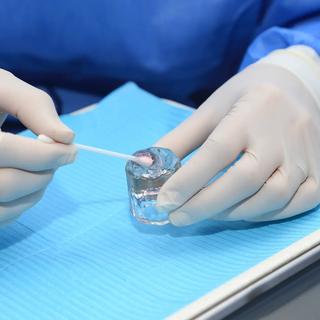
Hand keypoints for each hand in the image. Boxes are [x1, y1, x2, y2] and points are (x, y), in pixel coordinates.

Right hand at [0, 69, 76, 224]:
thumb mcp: (2, 87)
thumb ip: (33, 106)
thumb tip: (67, 137)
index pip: (3, 150)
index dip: (44, 154)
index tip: (72, 150)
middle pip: (4, 185)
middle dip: (43, 174)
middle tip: (61, 159)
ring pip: (1, 209)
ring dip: (36, 193)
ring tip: (45, 171)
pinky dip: (20, 206)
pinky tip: (27, 185)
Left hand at [156, 48, 319, 225]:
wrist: (297, 85)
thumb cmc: (247, 96)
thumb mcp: (211, 108)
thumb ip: (181, 138)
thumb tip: (150, 164)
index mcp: (250, 112)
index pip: (217, 152)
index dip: (188, 180)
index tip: (164, 201)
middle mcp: (282, 135)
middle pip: (244, 180)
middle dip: (205, 205)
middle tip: (178, 217)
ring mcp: (305, 155)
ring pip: (272, 197)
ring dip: (234, 213)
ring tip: (206, 213)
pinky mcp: (319, 170)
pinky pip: (297, 203)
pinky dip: (266, 215)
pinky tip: (241, 211)